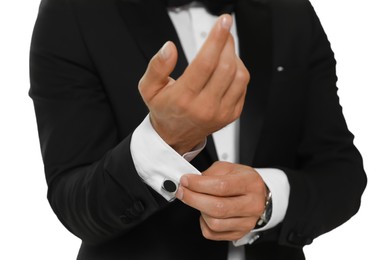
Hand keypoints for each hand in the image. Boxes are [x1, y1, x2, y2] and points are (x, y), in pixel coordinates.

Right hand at [138, 15, 249, 153]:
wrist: (175, 136)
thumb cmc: (164, 109)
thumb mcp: (149, 88)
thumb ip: (157, 66)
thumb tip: (169, 48)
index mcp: (184, 98)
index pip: (205, 63)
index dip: (216, 39)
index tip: (222, 23)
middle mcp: (205, 107)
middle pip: (225, 67)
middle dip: (227, 43)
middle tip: (223, 32)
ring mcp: (221, 112)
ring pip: (239, 76)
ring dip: (234, 56)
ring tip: (224, 50)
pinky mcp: (231, 115)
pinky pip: (243, 87)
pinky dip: (238, 71)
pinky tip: (228, 67)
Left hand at [175, 161, 266, 240]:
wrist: (258, 195)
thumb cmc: (243, 181)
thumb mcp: (229, 168)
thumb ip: (210, 173)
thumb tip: (191, 181)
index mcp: (250, 184)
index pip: (222, 186)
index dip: (199, 184)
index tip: (185, 181)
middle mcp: (252, 204)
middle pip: (217, 207)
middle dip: (193, 199)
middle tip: (183, 191)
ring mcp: (246, 222)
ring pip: (214, 223)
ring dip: (200, 211)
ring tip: (199, 201)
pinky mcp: (238, 234)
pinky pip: (212, 233)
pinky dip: (203, 223)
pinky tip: (206, 213)